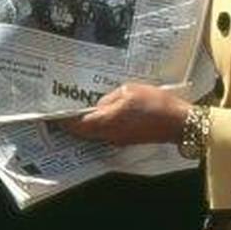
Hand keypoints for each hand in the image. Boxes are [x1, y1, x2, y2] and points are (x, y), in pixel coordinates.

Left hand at [60, 83, 190, 146]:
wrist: (179, 122)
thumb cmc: (156, 103)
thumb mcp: (129, 91)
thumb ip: (109, 98)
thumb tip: (99, 105)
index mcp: (107, 122)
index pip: (77, 125)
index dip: (63, 120)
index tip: (51, 115)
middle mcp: (109, 135)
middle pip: (83, 132)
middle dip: (71, 123)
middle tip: (62, 112)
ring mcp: (119, 139)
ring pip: (95, 133)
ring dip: (85, 125)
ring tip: (79, 111)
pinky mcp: (128, 138)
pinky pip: (107, 132)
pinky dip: (100, 125)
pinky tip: (102, 113)